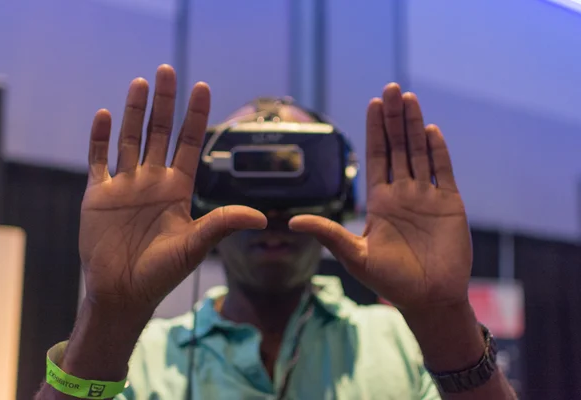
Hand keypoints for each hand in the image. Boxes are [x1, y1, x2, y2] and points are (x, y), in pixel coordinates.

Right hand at [80, 65, 265, 310]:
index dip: (196, 115)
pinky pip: (98, 160)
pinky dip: (100, 138)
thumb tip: (262, 218)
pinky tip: (105, 115)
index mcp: (178, 189)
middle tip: (167, 69)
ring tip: (140, 83)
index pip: (190, 143)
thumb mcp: (195, 245)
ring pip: (129, 139)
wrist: (122, 293)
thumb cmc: (162, 273)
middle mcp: (153, 181)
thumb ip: (223, 224)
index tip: (202, 87)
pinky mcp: (98, 195)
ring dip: (133, 111)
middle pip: (160, 132)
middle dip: (164, 102)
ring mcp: (125, 185)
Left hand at [289, 83, 471, 311]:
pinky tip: (431, 130)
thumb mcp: (354, 255)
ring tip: (410, 99)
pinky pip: (444, 171)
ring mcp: (427, 196)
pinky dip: (438, 151)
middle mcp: (403, 193)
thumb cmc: (390, 281)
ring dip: (415, 126)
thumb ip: (328, 233)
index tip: (374, 104)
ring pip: (420, 153)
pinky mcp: (450, 204)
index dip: (376, 130)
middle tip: (392, 89)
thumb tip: (292, 222)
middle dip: (395, 118)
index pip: (377, 156)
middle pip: (399, 147)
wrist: (428, 299)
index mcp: (380, 200)